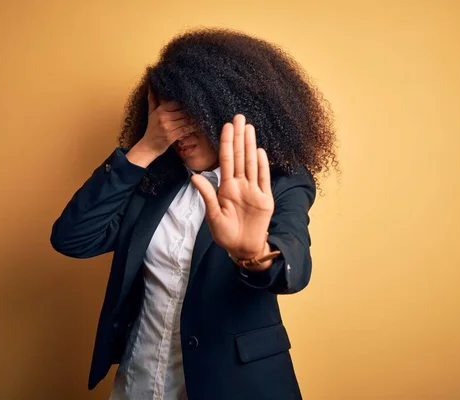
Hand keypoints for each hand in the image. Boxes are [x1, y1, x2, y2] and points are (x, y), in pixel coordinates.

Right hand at [126, 88, 196, 166]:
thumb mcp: (150, 113)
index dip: (185, 102)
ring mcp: (168, 127)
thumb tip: (150, 85)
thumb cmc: (151, 129)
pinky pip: (185, 129)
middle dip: (192, 111)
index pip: (176, 103)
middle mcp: (164, 117)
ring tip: (201, 117)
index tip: (193, 101)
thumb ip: (152, 99)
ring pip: (185, 120)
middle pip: (182, 111)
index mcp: (160, 110)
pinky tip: (197, 126)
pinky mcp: (172, 136)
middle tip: (201, 109)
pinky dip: (192, 128)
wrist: (148, 146)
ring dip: (194, 119)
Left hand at [191, 114, 273, 258]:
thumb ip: (207, 196)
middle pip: (239, 156)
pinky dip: (262, 166)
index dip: (226, 142)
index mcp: (226, 187)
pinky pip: (263, 179)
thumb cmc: (225, 233)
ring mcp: (253, 190)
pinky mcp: (265, 199)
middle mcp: (240, 185)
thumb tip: (194, 177)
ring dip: (250, 145)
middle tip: (239, 117)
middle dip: (239, 136)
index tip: (226, 126)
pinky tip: (260, 151)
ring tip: (250, 128)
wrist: (243, 248)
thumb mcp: (212, 216)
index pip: (225, 160)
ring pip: (251, 163)